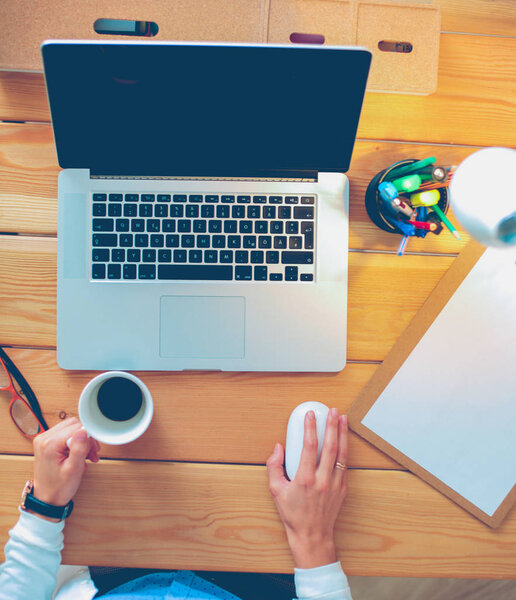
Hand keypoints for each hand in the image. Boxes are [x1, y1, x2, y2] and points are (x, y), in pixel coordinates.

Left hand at [32, 417, 99, 512]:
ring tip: (87, 455)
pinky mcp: (47, 443)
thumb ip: (79, 448)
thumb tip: (84, 431)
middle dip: (86, 438)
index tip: (94, 449)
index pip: (76, 428)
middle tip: (92, 452)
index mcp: (49, 444)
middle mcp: (44, 439)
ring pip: (70, 429)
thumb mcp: (73, 470)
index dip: (88, 437)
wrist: (47, 499)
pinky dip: (75, 443)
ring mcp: (44, 440)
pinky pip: (65, 435)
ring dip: (82, 441)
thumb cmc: (58, 488)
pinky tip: (79, 454)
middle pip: (73, 426)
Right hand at [267, 408, 347, 568]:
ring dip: (343, 434)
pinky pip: (345, 464)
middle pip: (330, 446)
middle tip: (332, 411)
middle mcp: (322, 480)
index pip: (309, 446)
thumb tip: (278, 447)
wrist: (312, 536)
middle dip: (332, 426)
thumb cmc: (293, 514)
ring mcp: (335, 484)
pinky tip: (344, 439)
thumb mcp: (275, 491)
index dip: (310, 428)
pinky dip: (345, 449)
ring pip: (341, 454)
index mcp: (305, 479)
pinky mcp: (343, 488)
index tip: (310, 415)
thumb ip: (273, 467)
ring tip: (343, 419)